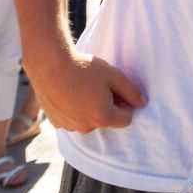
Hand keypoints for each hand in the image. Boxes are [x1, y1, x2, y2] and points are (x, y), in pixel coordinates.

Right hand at [24, 50, 146, 131]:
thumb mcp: (114, 75)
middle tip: (98, 86)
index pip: (126, 119)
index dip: (125, 104)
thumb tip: (142, 103)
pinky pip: (72, 119)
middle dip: (106, 106)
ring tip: (81, 88)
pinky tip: (69, 93)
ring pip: (88, 121)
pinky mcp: (55, 123)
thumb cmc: (83, 68)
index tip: (117, 90)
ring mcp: (69, 127)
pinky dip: (73, 110)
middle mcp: (85, 128)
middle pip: (106, 120)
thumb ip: (132, 91)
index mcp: (102, 117)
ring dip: (88, 109)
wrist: (49, 65)